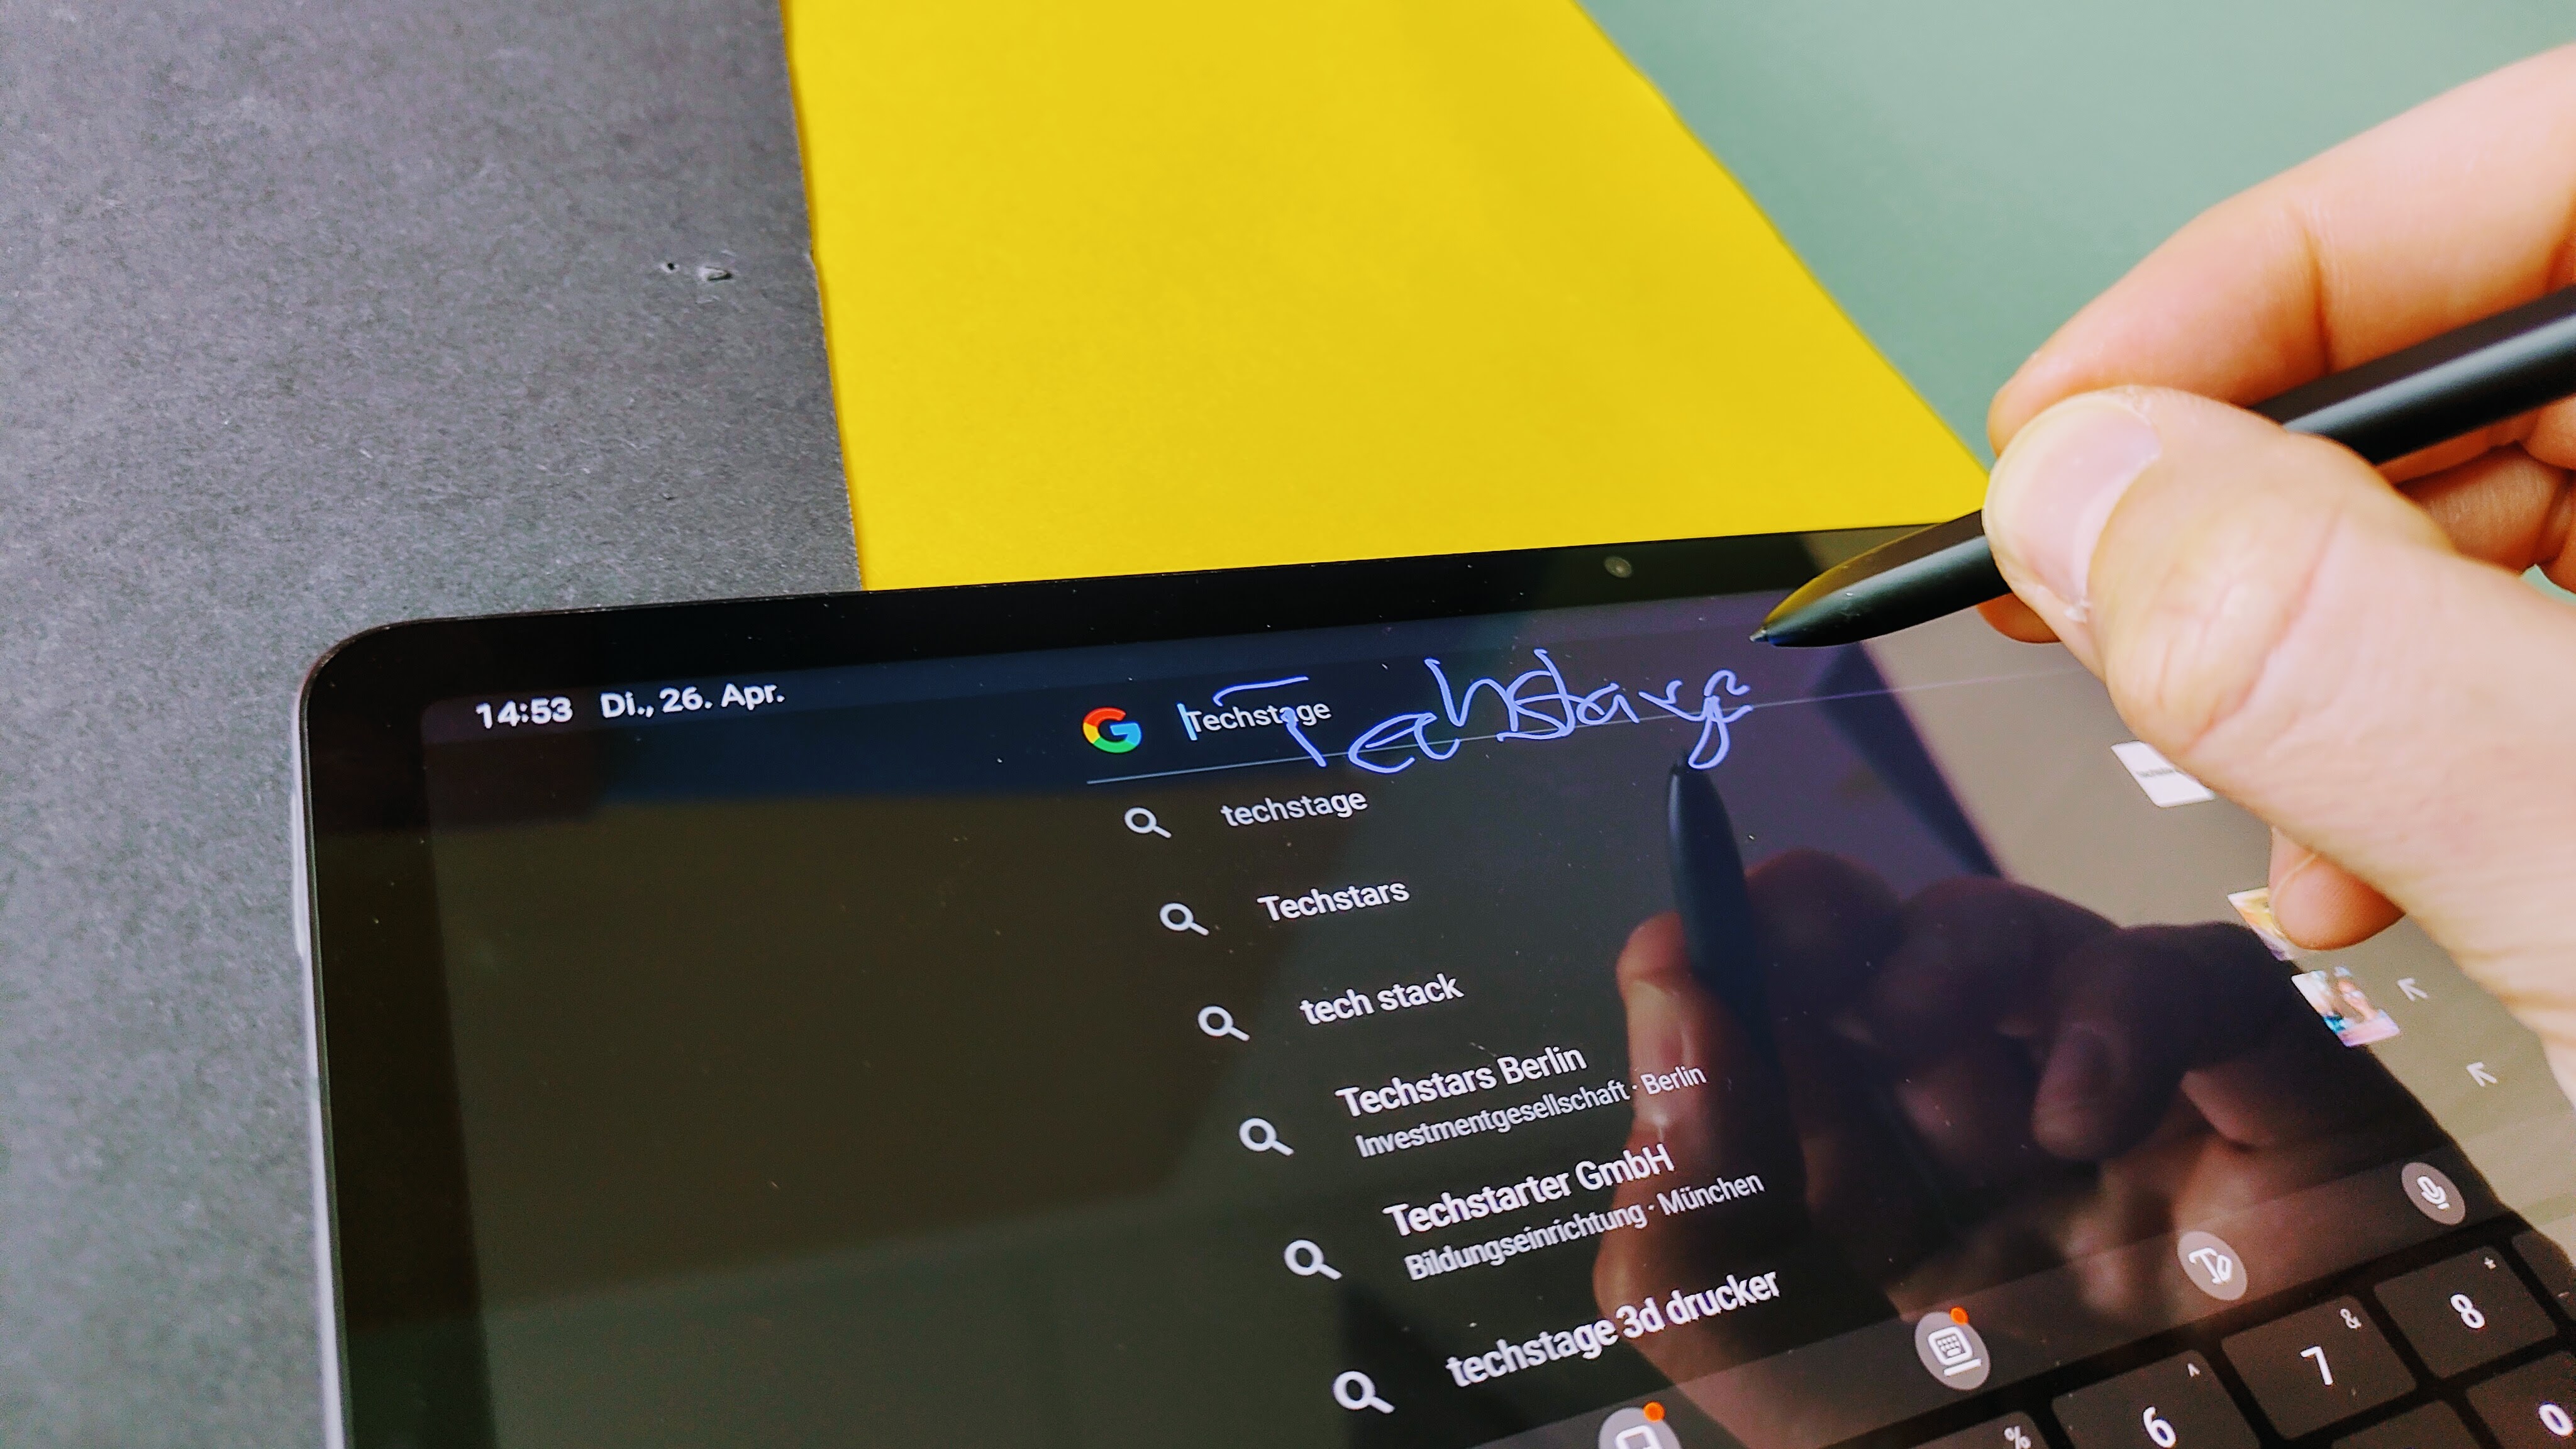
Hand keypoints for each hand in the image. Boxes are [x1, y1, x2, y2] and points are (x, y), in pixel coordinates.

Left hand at [1592, 853, 2444, 1398]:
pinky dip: (2127, 1007)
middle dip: (1814, 929)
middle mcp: (2000, 1182)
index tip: (1670, 947)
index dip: (1720, 996)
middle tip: (1771, 920)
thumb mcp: (1818, 1412)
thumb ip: (1698, 1267)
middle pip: (1883, 981)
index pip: (1777, 1079)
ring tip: (1910, 1028)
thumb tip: (1654, 1058)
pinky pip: (2199, 982)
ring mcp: (2139, 1137)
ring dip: (1941, 954)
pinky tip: (2082, 1118)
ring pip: (2018, 948)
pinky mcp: (2277, 1114)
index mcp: (1884, 1255)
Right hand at [1975, 46, 2575, 1097]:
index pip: (2558, 170)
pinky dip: (2411, 745)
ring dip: (2326, 651)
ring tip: (2263, 802)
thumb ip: (2344, 658)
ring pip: (2519, 511)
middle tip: (2106, 610)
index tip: (2071, 418)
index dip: (2277, 275)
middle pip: (2523, 346)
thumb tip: (2091, 497)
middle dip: (2275, 504)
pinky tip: (2357, 857)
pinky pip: (2548, 648)